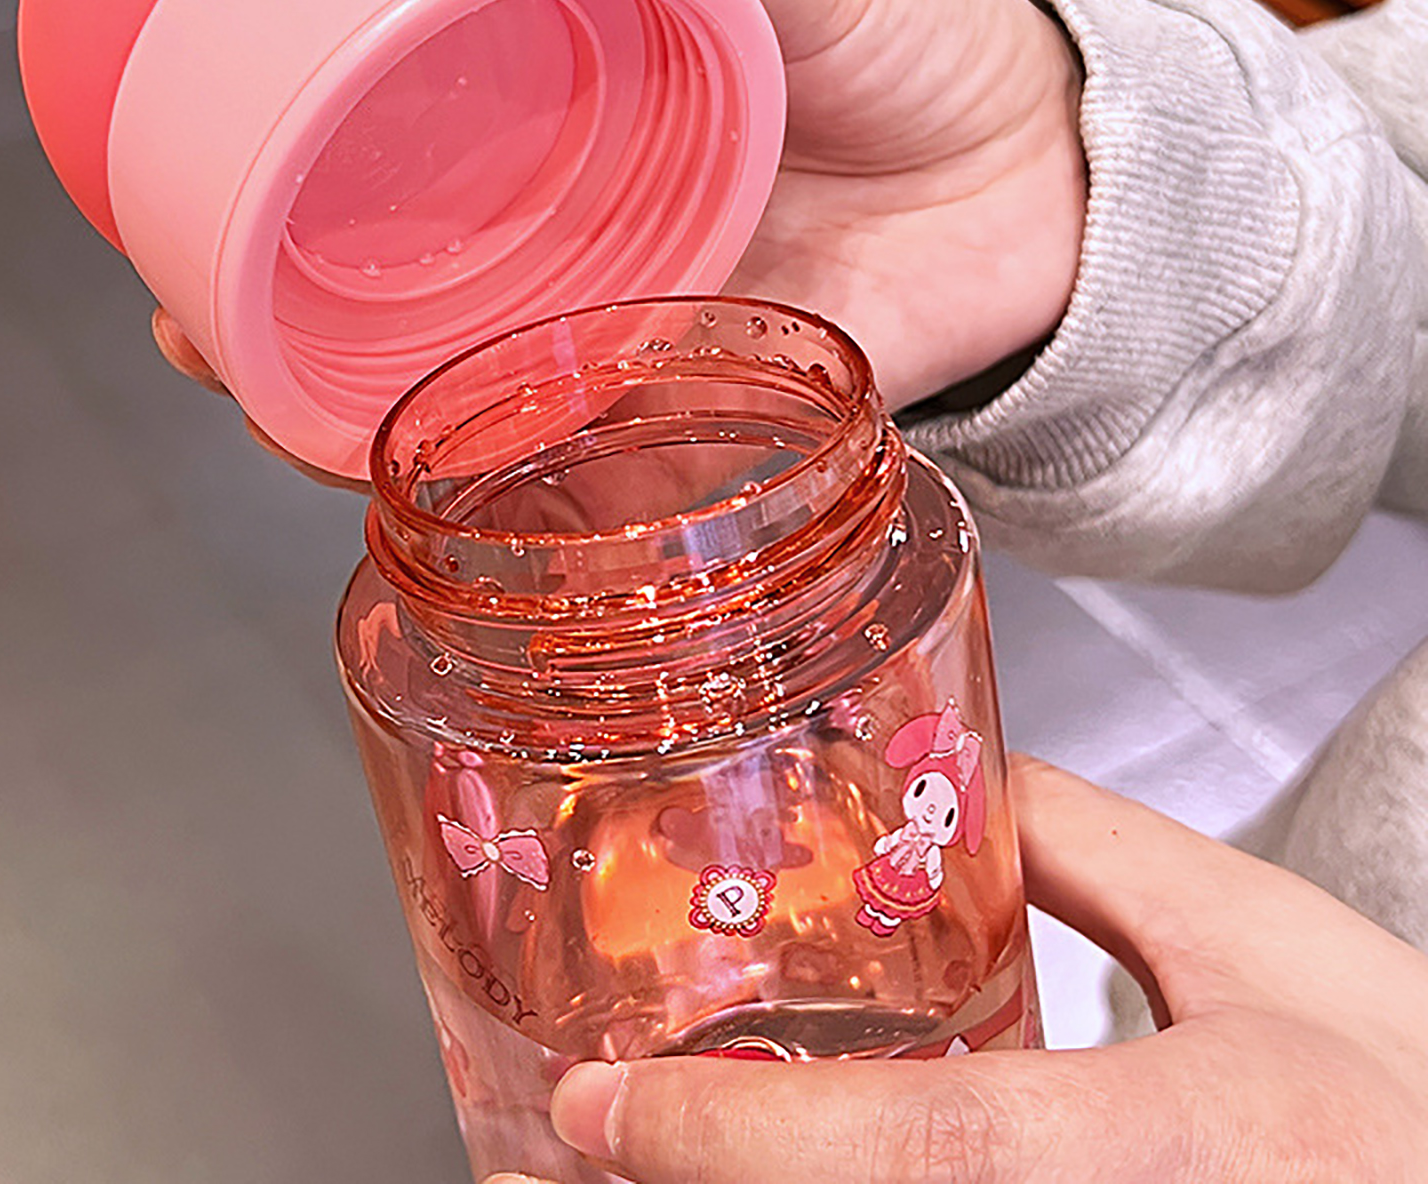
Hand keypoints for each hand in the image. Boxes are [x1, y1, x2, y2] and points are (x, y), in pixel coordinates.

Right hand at [154, 0, 1085, 460]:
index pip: (407, 158)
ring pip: (473, 398)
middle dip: (285, 325)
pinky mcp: (709, 415)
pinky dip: (520, 491)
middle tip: (195, 326)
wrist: (1053, 179)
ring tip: (276, 420)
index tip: (187, 174)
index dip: (292, 174)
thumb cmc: (921, 60)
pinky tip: (440, 496)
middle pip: (405, 298)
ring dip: (369, 421)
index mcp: (577, 129)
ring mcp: (636, 337)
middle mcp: (583, 243)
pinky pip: (598, 467)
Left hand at [489, 757, 1427, 1183]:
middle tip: (584, 1142)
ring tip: (645, 1164)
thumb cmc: (1412, 1108)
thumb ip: (1099, 856)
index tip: (601, 1109)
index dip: (735, 1138)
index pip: (919, 1155)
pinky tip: (776, 1180)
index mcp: (1175, 1154)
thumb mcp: (1270, 947)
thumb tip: (962, 785)